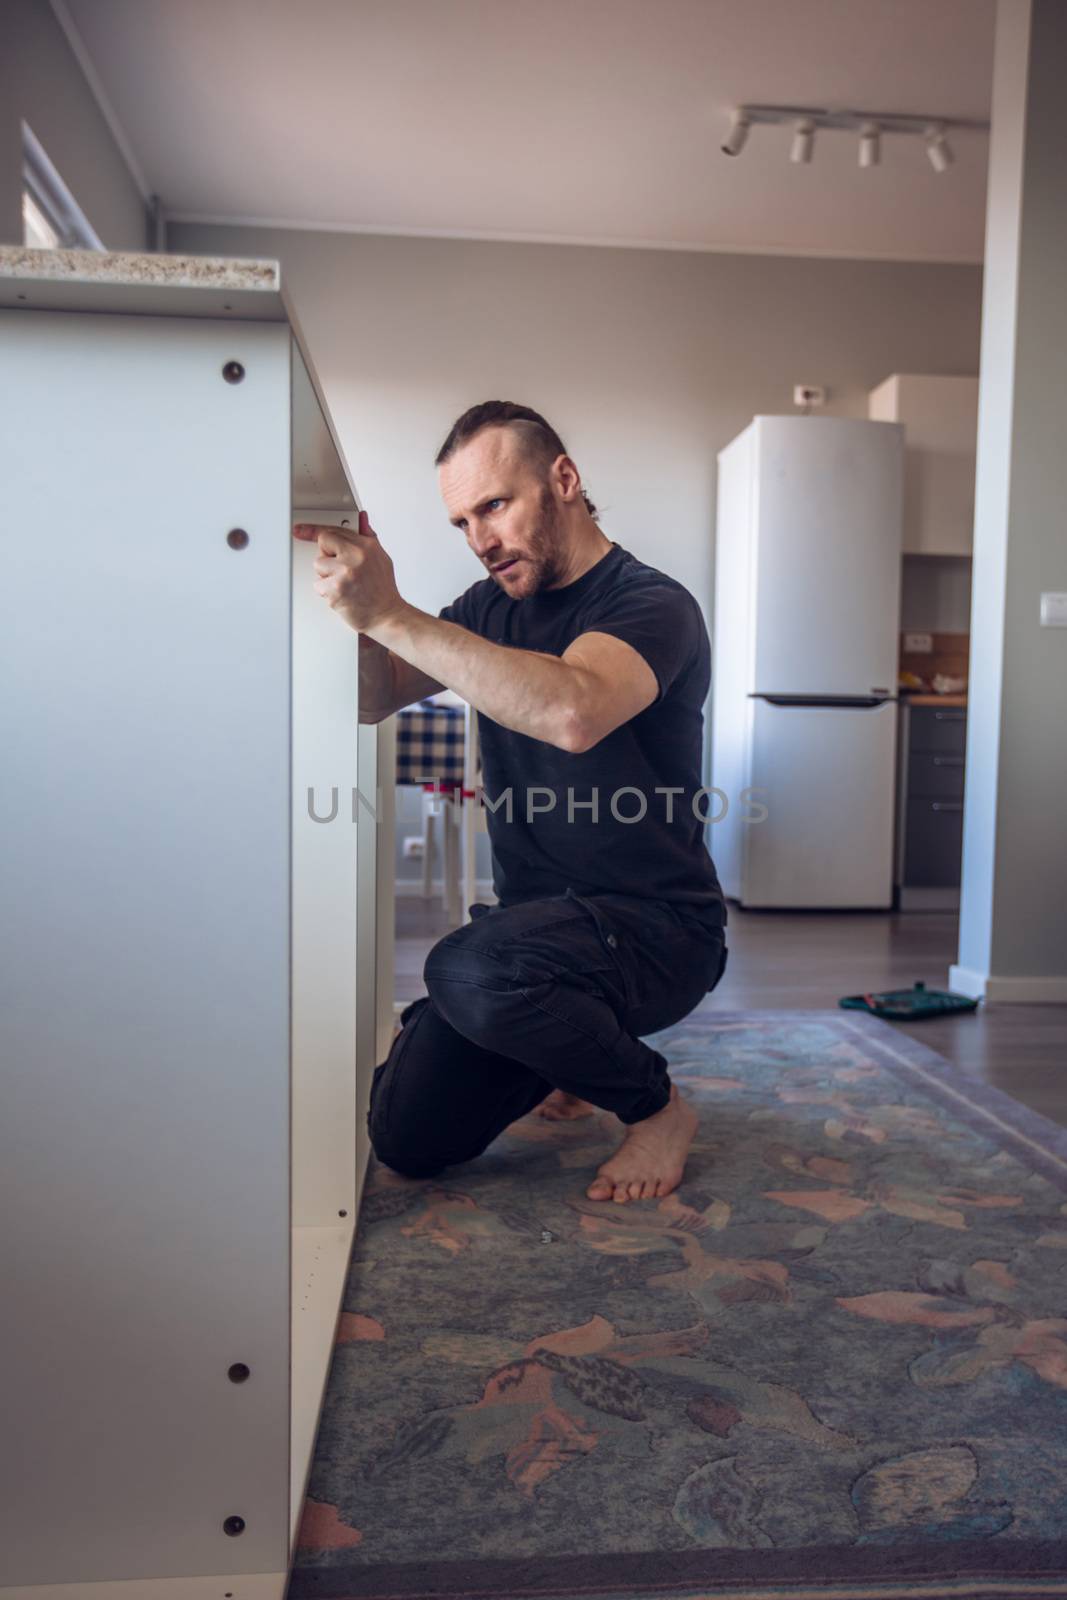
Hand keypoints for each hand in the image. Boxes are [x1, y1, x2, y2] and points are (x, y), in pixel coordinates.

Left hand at [292, 510, 405, 632]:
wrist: (387, 616)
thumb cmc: (383, 590)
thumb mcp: (381, 558)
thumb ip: (368, 537)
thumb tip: (362, 519)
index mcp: (367, 546)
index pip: (334, 531)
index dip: (315, 531)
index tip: (300, 530)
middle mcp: (356, 556)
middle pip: (323, 544)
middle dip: (328, 557)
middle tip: (343, 571)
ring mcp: (345, 573)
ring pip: (318, 566)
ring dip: (327, 576)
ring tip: (345, 585)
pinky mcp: (336, 590)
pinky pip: (318, 585)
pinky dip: (327, 593)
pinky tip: (343, 595)